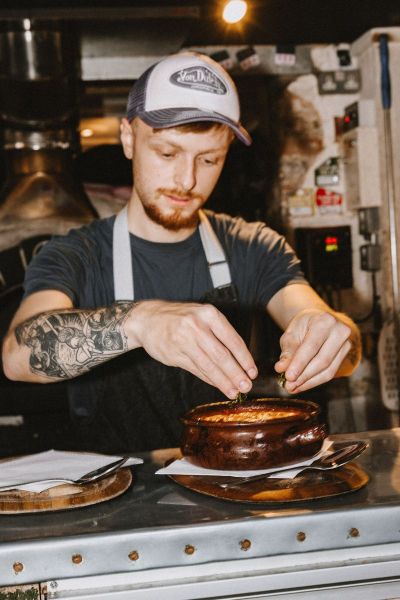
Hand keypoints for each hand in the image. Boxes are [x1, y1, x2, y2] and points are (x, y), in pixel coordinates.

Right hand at [128, 300, 257, 398]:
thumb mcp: (201, 315)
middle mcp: (197, 326)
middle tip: (246, 386)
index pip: (233, 340)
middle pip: (222, 355)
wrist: (147, 319)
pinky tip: (218, 385)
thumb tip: (239, 359)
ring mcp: (184, 341)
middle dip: (236, 374)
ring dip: (223, 381)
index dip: (245, 359)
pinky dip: (209, 379)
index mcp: (209, 314)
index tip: (252, 372)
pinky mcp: (174, 354)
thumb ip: (218, 333)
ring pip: (209, 366)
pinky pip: (196, 370)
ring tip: (234, 391)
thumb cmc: (179, 317)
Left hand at [274, 308, 354, 393]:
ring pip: (328, 370)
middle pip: (322, 360)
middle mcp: (339, 331)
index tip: (288, 377)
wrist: (317, 321)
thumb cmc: (302, 326)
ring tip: (293, 388)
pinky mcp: (346, 355)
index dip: (299, 363)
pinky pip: (330, 373)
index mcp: (324, 321)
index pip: (311, 346)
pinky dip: (315, 381)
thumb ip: (287, 352)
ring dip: (309, 382)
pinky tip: (302, 385)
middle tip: (288, 386)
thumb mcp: (291, 334)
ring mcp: (346, 343)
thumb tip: (281, 368)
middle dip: (304, 376)